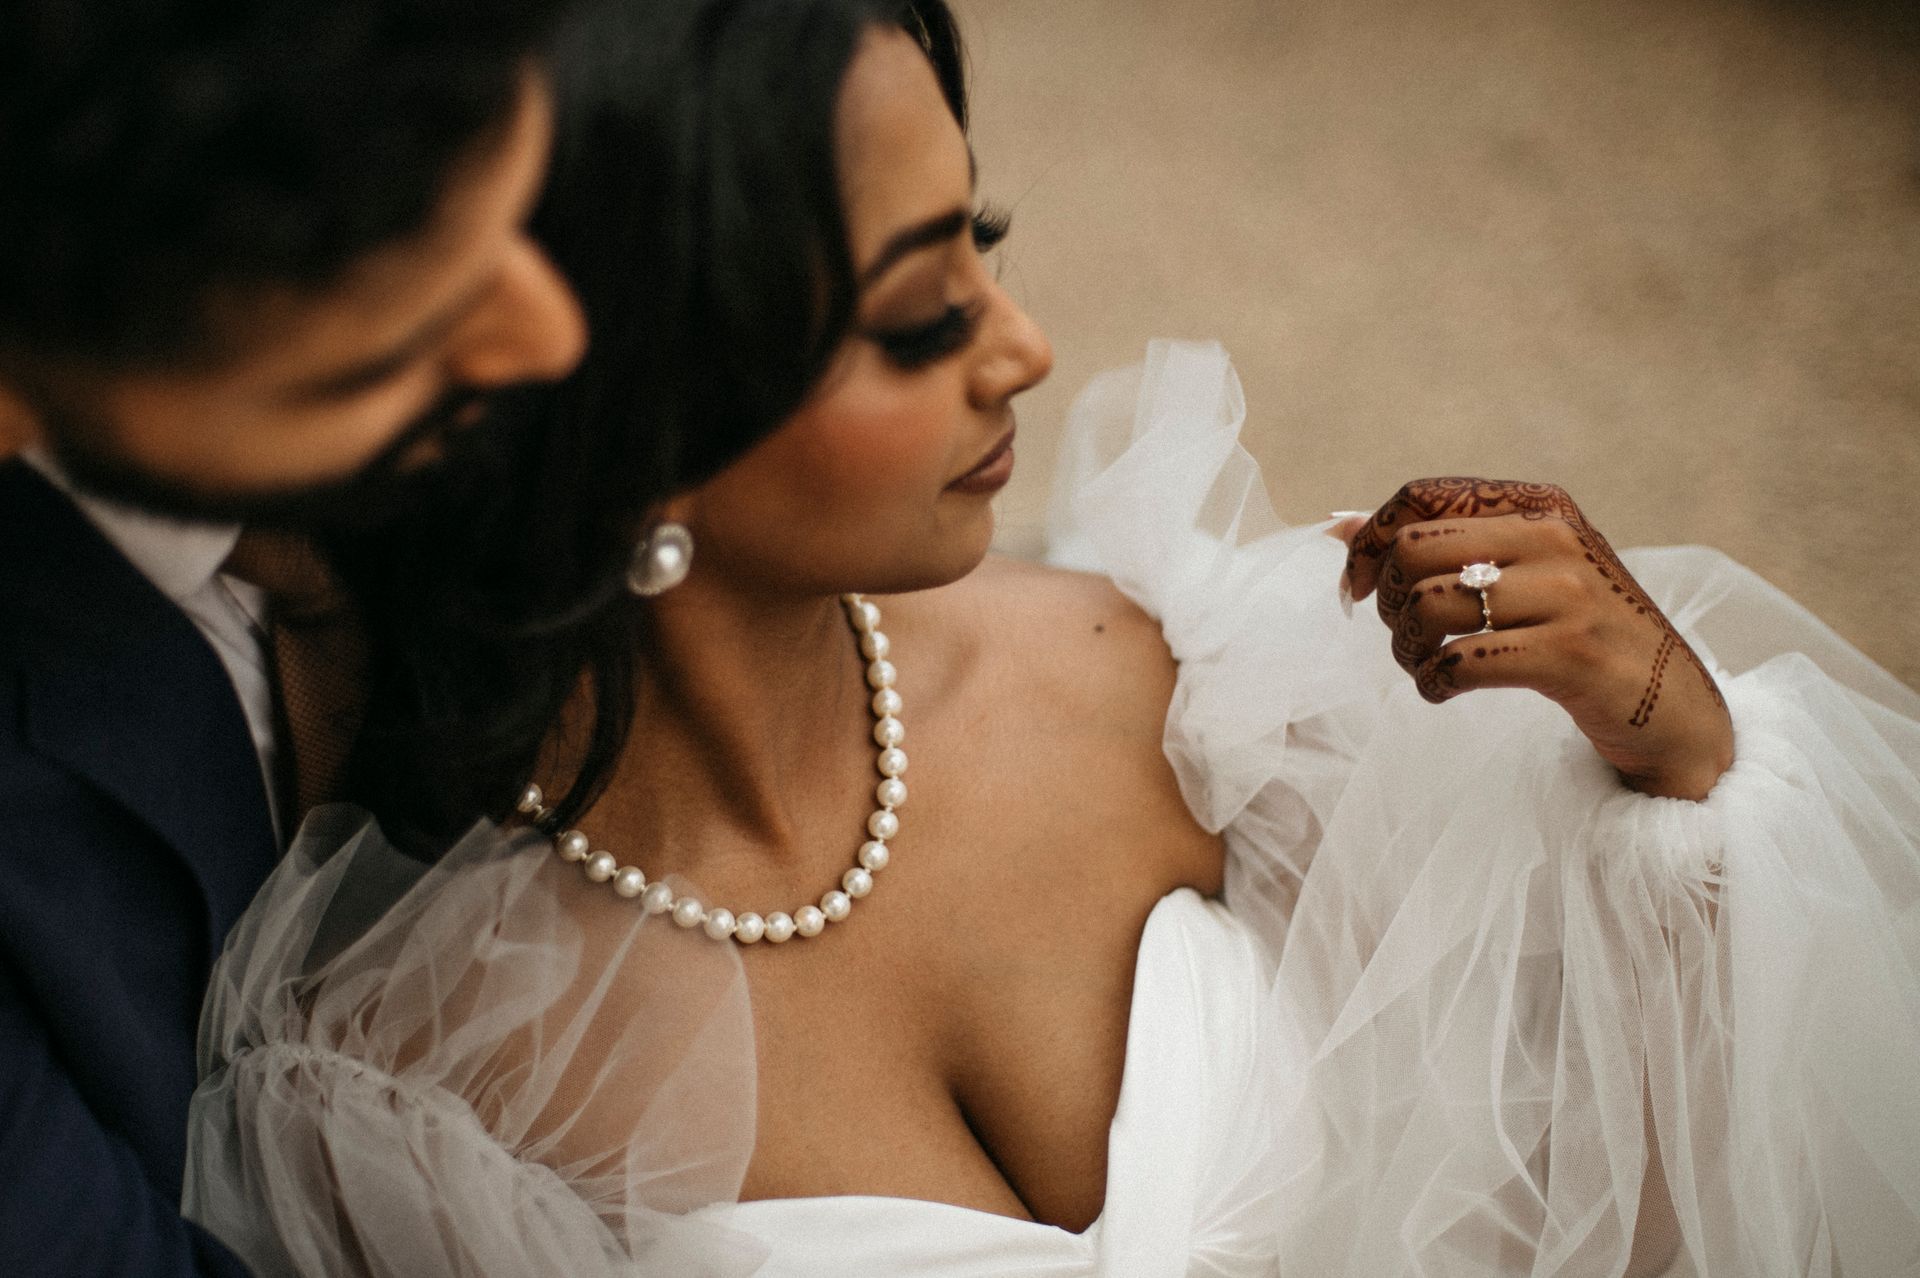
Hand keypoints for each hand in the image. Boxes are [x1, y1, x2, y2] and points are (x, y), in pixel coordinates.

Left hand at [1340, 479, 1733, 799]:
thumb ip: (1444, 543)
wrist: (1673, 706)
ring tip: (1426, 667)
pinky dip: (1434, 683)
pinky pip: (1463, 661)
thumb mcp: (1524, 573)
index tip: (1356, 587)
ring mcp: (1568, 595)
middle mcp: (1555, 538)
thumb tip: (1339, 526)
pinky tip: (1443, 691)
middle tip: (1406, 636)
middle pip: (1414, 551)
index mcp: (1540, 506)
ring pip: (1431, 606)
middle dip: (1389, 602)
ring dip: (1408, 650)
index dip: (1369, 540)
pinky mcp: (1572, 654)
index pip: (1422, 496)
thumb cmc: (1580, 634)